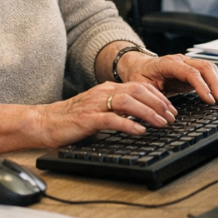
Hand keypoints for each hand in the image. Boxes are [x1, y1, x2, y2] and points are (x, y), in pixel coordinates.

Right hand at [34, 81, 177, 147]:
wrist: (45, 122)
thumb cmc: (71, 118)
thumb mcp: (99, 109)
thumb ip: (117, 109)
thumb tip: (141, 116)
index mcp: (108, 89)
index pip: (140, 86)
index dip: (159, 97)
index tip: (170, 108)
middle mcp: (104, 93)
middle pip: (138, 90)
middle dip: (159, 103)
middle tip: (171, 116)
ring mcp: (96, 105)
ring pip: (128, 102)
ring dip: (149, 112)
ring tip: (161, 123)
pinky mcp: (88, 119)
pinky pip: (112, 119)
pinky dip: (128, 124)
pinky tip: (140, 131)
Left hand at [118, 52, 217, 103]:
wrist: (137, 66)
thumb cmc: (138, 75)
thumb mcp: (139, 86)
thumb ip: (151, 96)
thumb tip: (163, 110)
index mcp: (167, 63)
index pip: (190, 72)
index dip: (202, 85)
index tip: (209, 99)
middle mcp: (180, 60)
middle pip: (204, 67)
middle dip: (214, 83)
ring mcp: (186, 63)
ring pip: (208, 67)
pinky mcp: (191, 69)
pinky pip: (208, 71)